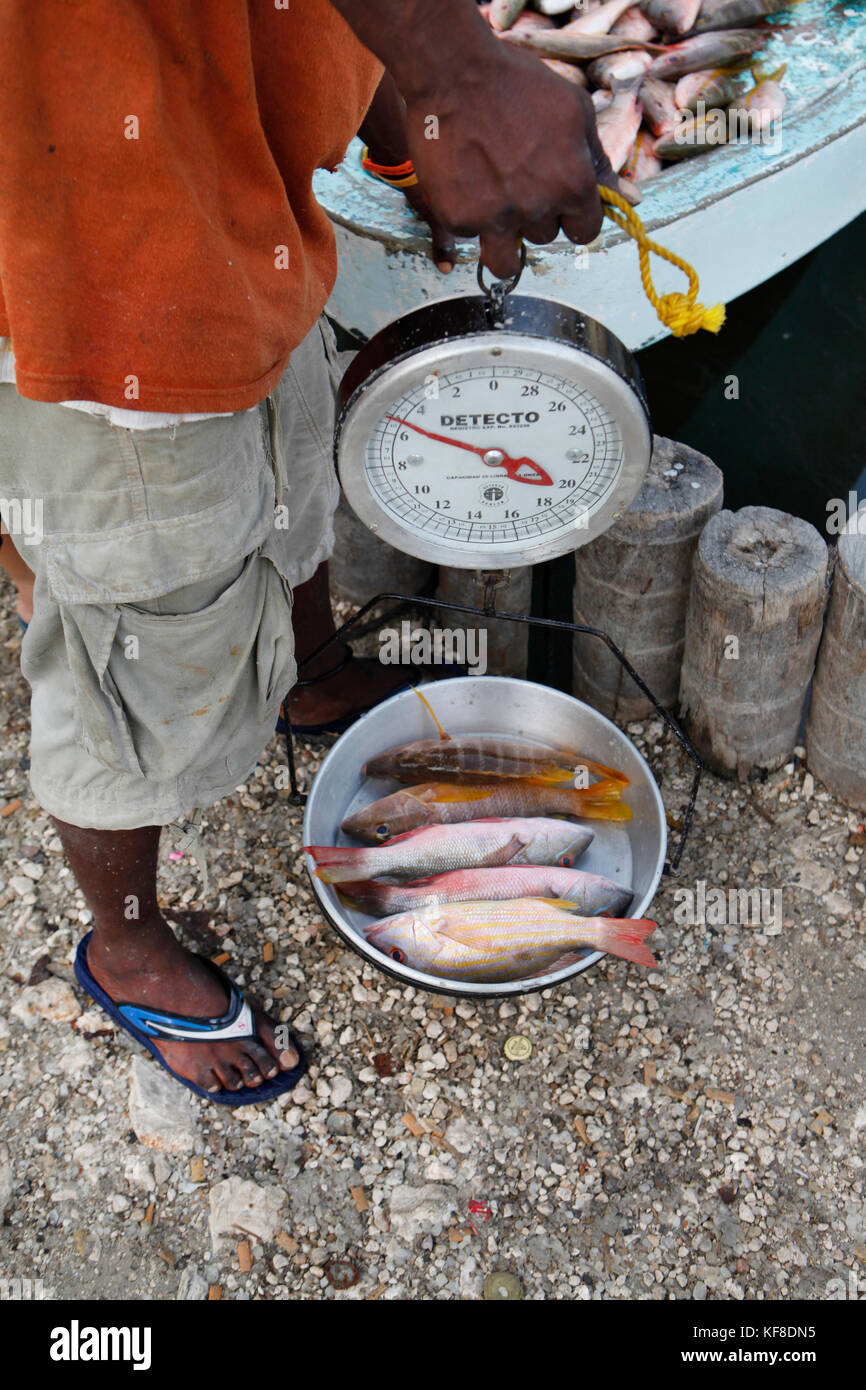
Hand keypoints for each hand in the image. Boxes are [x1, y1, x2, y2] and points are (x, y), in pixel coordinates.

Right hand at [404, 42, 625, 278]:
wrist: (453, 72)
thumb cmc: (518, 84)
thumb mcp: (574, 113)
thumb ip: (600, 163)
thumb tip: (631, 200)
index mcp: (572, 184)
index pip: (585, 231)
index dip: (574, 216)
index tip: (561, 203)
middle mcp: (537, 207)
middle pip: (545, 237)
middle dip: (536, 215)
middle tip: (517, 178)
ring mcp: (495, 217)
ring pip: (505, 261)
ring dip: (503, 241)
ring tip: (494, 206)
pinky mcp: (459, 218)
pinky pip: (470, 235)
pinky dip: (468, 215)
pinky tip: (464, 180)